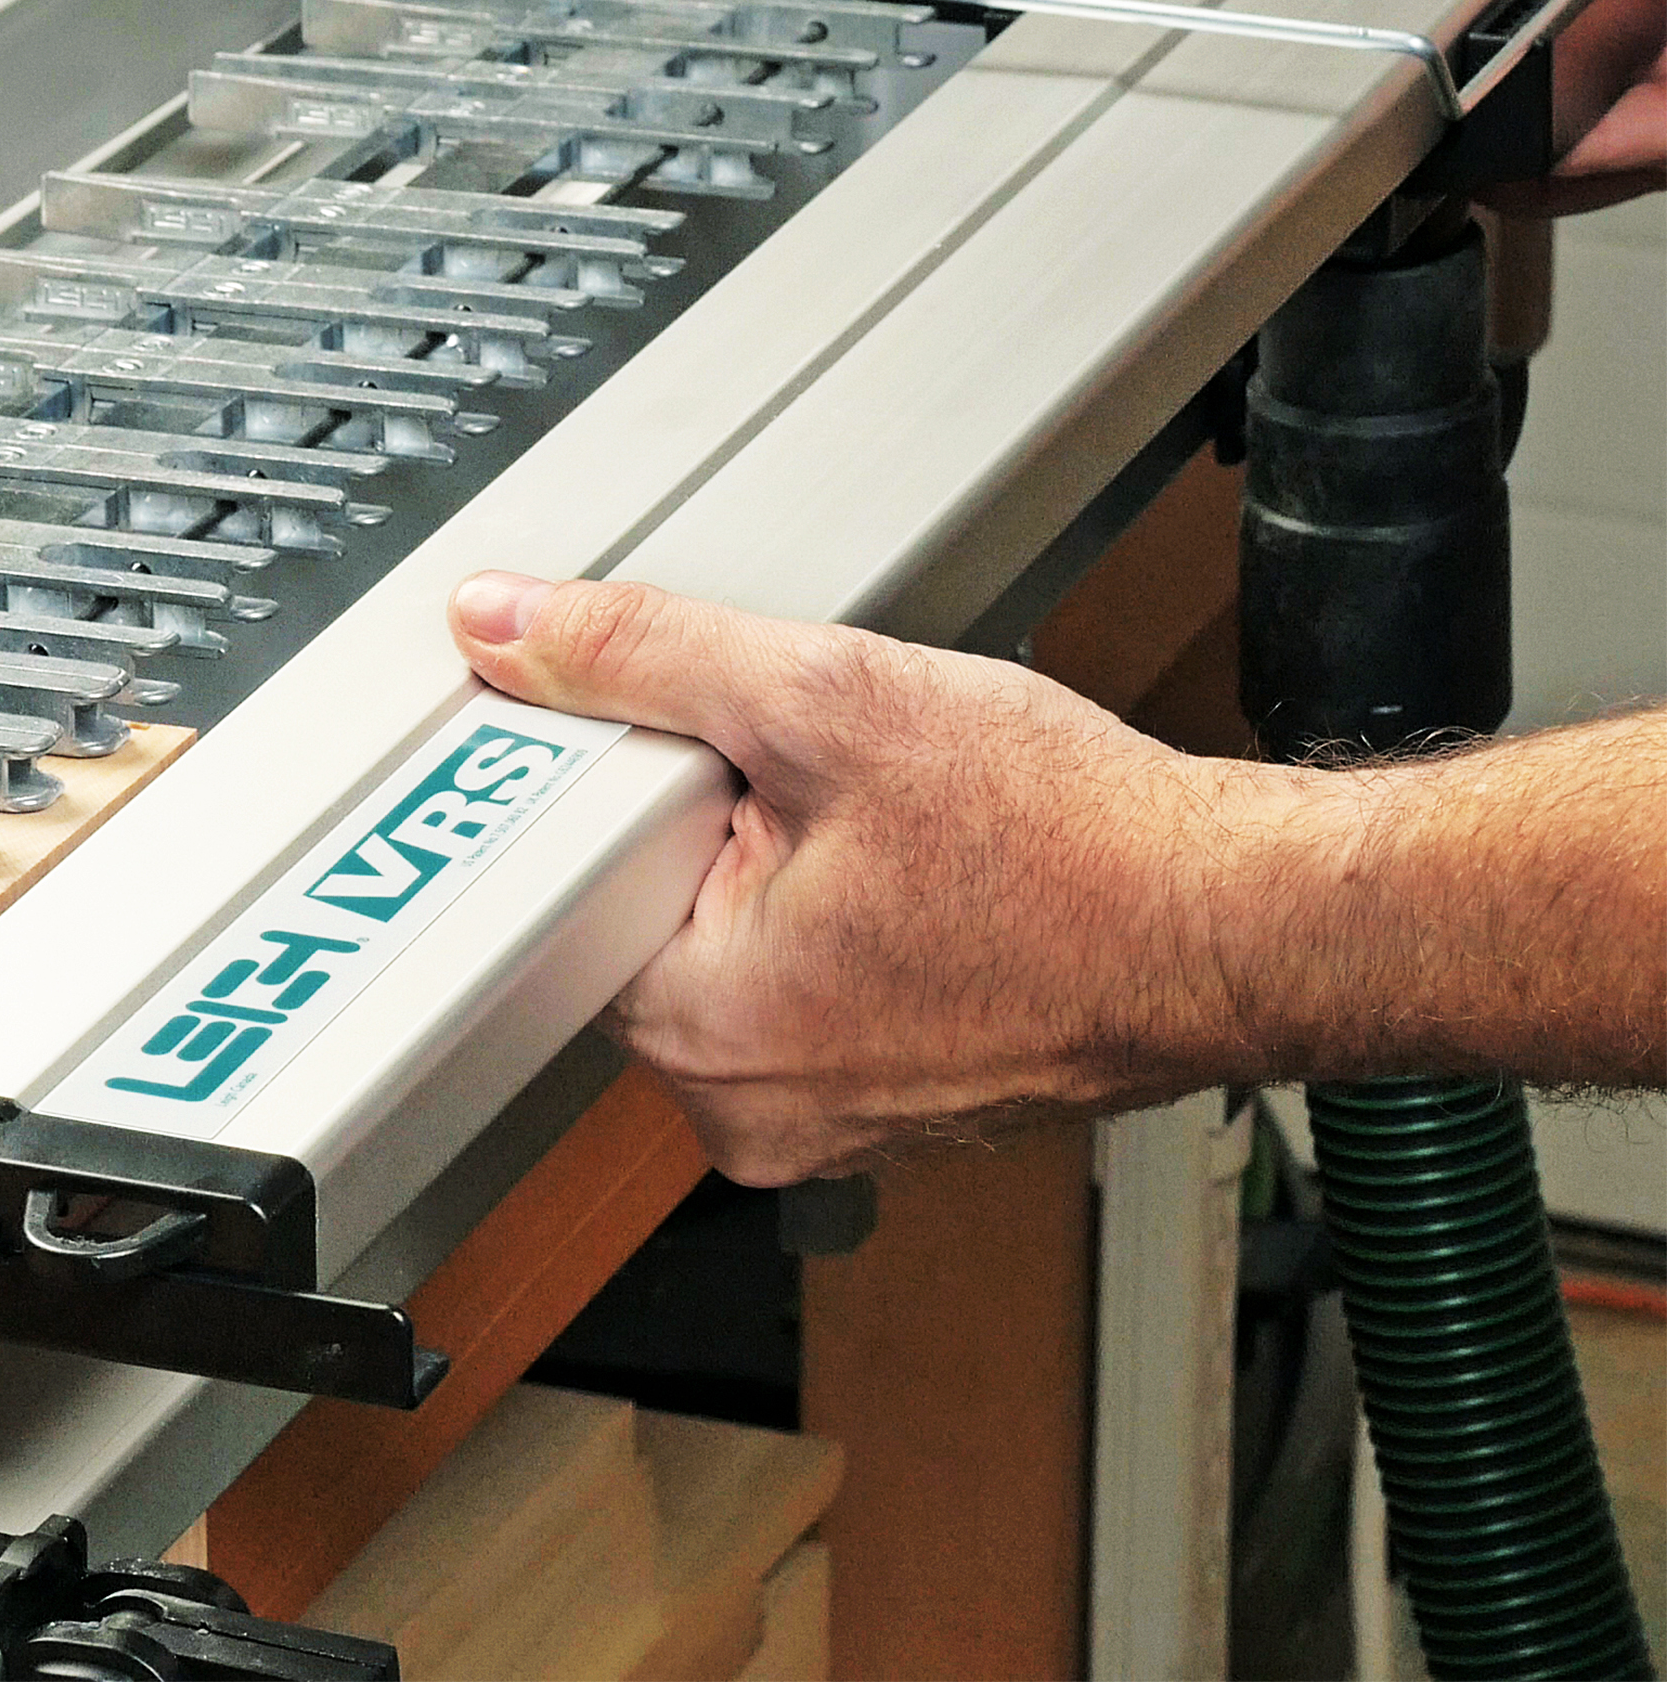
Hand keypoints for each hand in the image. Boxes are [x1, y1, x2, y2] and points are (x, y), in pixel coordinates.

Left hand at [445, 574, 1301, 1183]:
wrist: (1238, 921)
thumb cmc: (1076, 846)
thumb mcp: (827, 699)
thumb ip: (643, 652)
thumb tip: (506, 626)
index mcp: (698, 1035)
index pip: (564, 887)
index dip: (626, 786)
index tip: (698, 745)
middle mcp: (741, 1110)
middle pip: (642, 915)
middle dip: (707, 822)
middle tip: (813, 778)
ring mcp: (818, 1119)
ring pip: (728, 944)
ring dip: (776, 863)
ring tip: (882, 830)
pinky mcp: (881, 1100)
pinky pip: (805, 984)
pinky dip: (835, 914)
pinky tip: (914, 876)